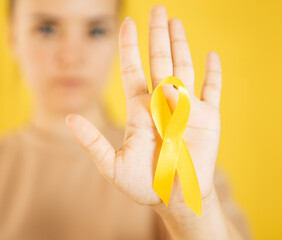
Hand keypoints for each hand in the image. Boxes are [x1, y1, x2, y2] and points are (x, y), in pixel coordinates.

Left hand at [66, 5, 221, 211]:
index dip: (130, 46)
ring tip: (176, 22)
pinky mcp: (208, 118)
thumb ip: (92, 142)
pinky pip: (212, 90)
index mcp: (140, 109)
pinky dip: (213, 73)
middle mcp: (162, 102)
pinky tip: (212, 55)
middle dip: (157, 35)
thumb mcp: (112, 165)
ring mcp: (186, 107)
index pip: (133, 69)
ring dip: (181, 44)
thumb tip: (68, 119)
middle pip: (159, 60)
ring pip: (183, 67)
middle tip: (157, 9)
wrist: (175, 197)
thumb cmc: (144, 184)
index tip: (128, 23)